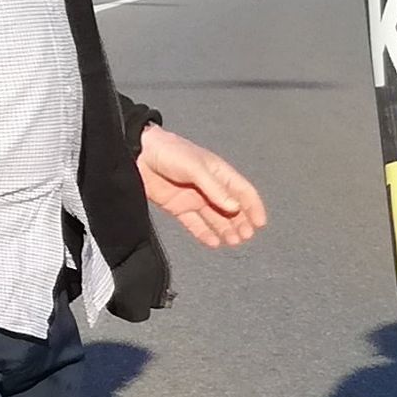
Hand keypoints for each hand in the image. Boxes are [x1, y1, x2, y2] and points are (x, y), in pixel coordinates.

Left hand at [137, 125, 267, 249]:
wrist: (136, 154)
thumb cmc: (170, 153)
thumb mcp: (196, 168)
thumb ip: (215, 189)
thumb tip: (235, 208)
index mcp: (219, 173)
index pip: (243, 191)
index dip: (254, 206)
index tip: (259, 223)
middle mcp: (209, 187)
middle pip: (231, 208)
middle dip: (241, 222)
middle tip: (246, 236)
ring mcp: (194, 198)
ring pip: (215, 218)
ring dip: (226, 230)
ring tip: (234, 242)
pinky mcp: (178, 207)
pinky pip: (195, 224)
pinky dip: (205, 233)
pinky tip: (214, 243)